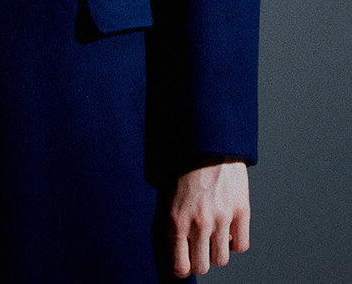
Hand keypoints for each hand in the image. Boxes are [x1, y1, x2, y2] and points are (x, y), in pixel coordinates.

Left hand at [168, 160, 249, 276]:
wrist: (206, 142)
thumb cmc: (183, 167)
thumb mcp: (167, 196)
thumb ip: (171, 225)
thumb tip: (177, 251)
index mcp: (176, 220)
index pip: (180, 266)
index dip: (182, 267)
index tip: (184, 262)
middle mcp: (199, 223)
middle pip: (202, 266)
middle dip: (200, 260)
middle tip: (199, 247)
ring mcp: (221, 218)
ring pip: (222, 259)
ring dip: (217, 251)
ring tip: (214, 235)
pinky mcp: (240, 211)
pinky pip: (241, 246)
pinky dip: (235, 242)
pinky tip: (228, 231)